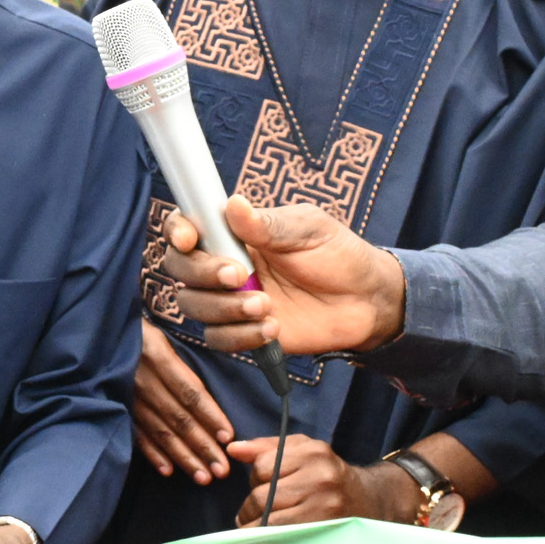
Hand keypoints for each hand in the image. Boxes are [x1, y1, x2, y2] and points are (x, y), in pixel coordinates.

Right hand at [132, 321, 234, 482]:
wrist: (94, 328)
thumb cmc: (137, 330)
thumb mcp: (160, 333)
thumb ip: (182, 361)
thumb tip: (211, 397)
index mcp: (157, 354)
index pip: (189, 391)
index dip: (210, 415)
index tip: (228, 437)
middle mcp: (142, 378)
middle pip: (178, 417)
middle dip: (202, 446)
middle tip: (222, 471)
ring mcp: (127, 395)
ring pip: (159, 430)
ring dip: (182, 456)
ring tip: (203, 476)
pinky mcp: (116, 404)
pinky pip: (136, 433)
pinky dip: (152, 453)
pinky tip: (168, 470)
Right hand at [158, 197, 406, 356]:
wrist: (367, 301)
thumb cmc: (338, 255)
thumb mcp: (309, 229)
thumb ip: (268, 224)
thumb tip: (233, 204)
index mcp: (234, 233)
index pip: (187, 228)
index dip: (177, 231)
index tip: (189, 237)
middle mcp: (224, 265)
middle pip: (181, 270)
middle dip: (203, 273)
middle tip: (240, 275)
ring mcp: (231, 300)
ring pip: (193, 305)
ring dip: (224, 308)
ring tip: (266, 306)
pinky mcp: (244, 332)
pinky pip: (219, 339)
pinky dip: (240, 336)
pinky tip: (273, 328)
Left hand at [225, 435, 414, 526]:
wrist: (369, 499)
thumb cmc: (326, 473)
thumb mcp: (301, 450)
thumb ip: (265, 447)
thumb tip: (233, 448)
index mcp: (312, 452)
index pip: (262, 467)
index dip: (255, 479)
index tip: (258, 486)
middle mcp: (321, 476)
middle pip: (263, 495)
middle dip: (250, 507)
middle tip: (250, 513)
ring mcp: (325, 504)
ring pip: (270, 518)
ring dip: (256, 525)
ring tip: (256, 525)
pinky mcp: (326, 527)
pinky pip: (284, 535)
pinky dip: (270, 536)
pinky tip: (269, 535)